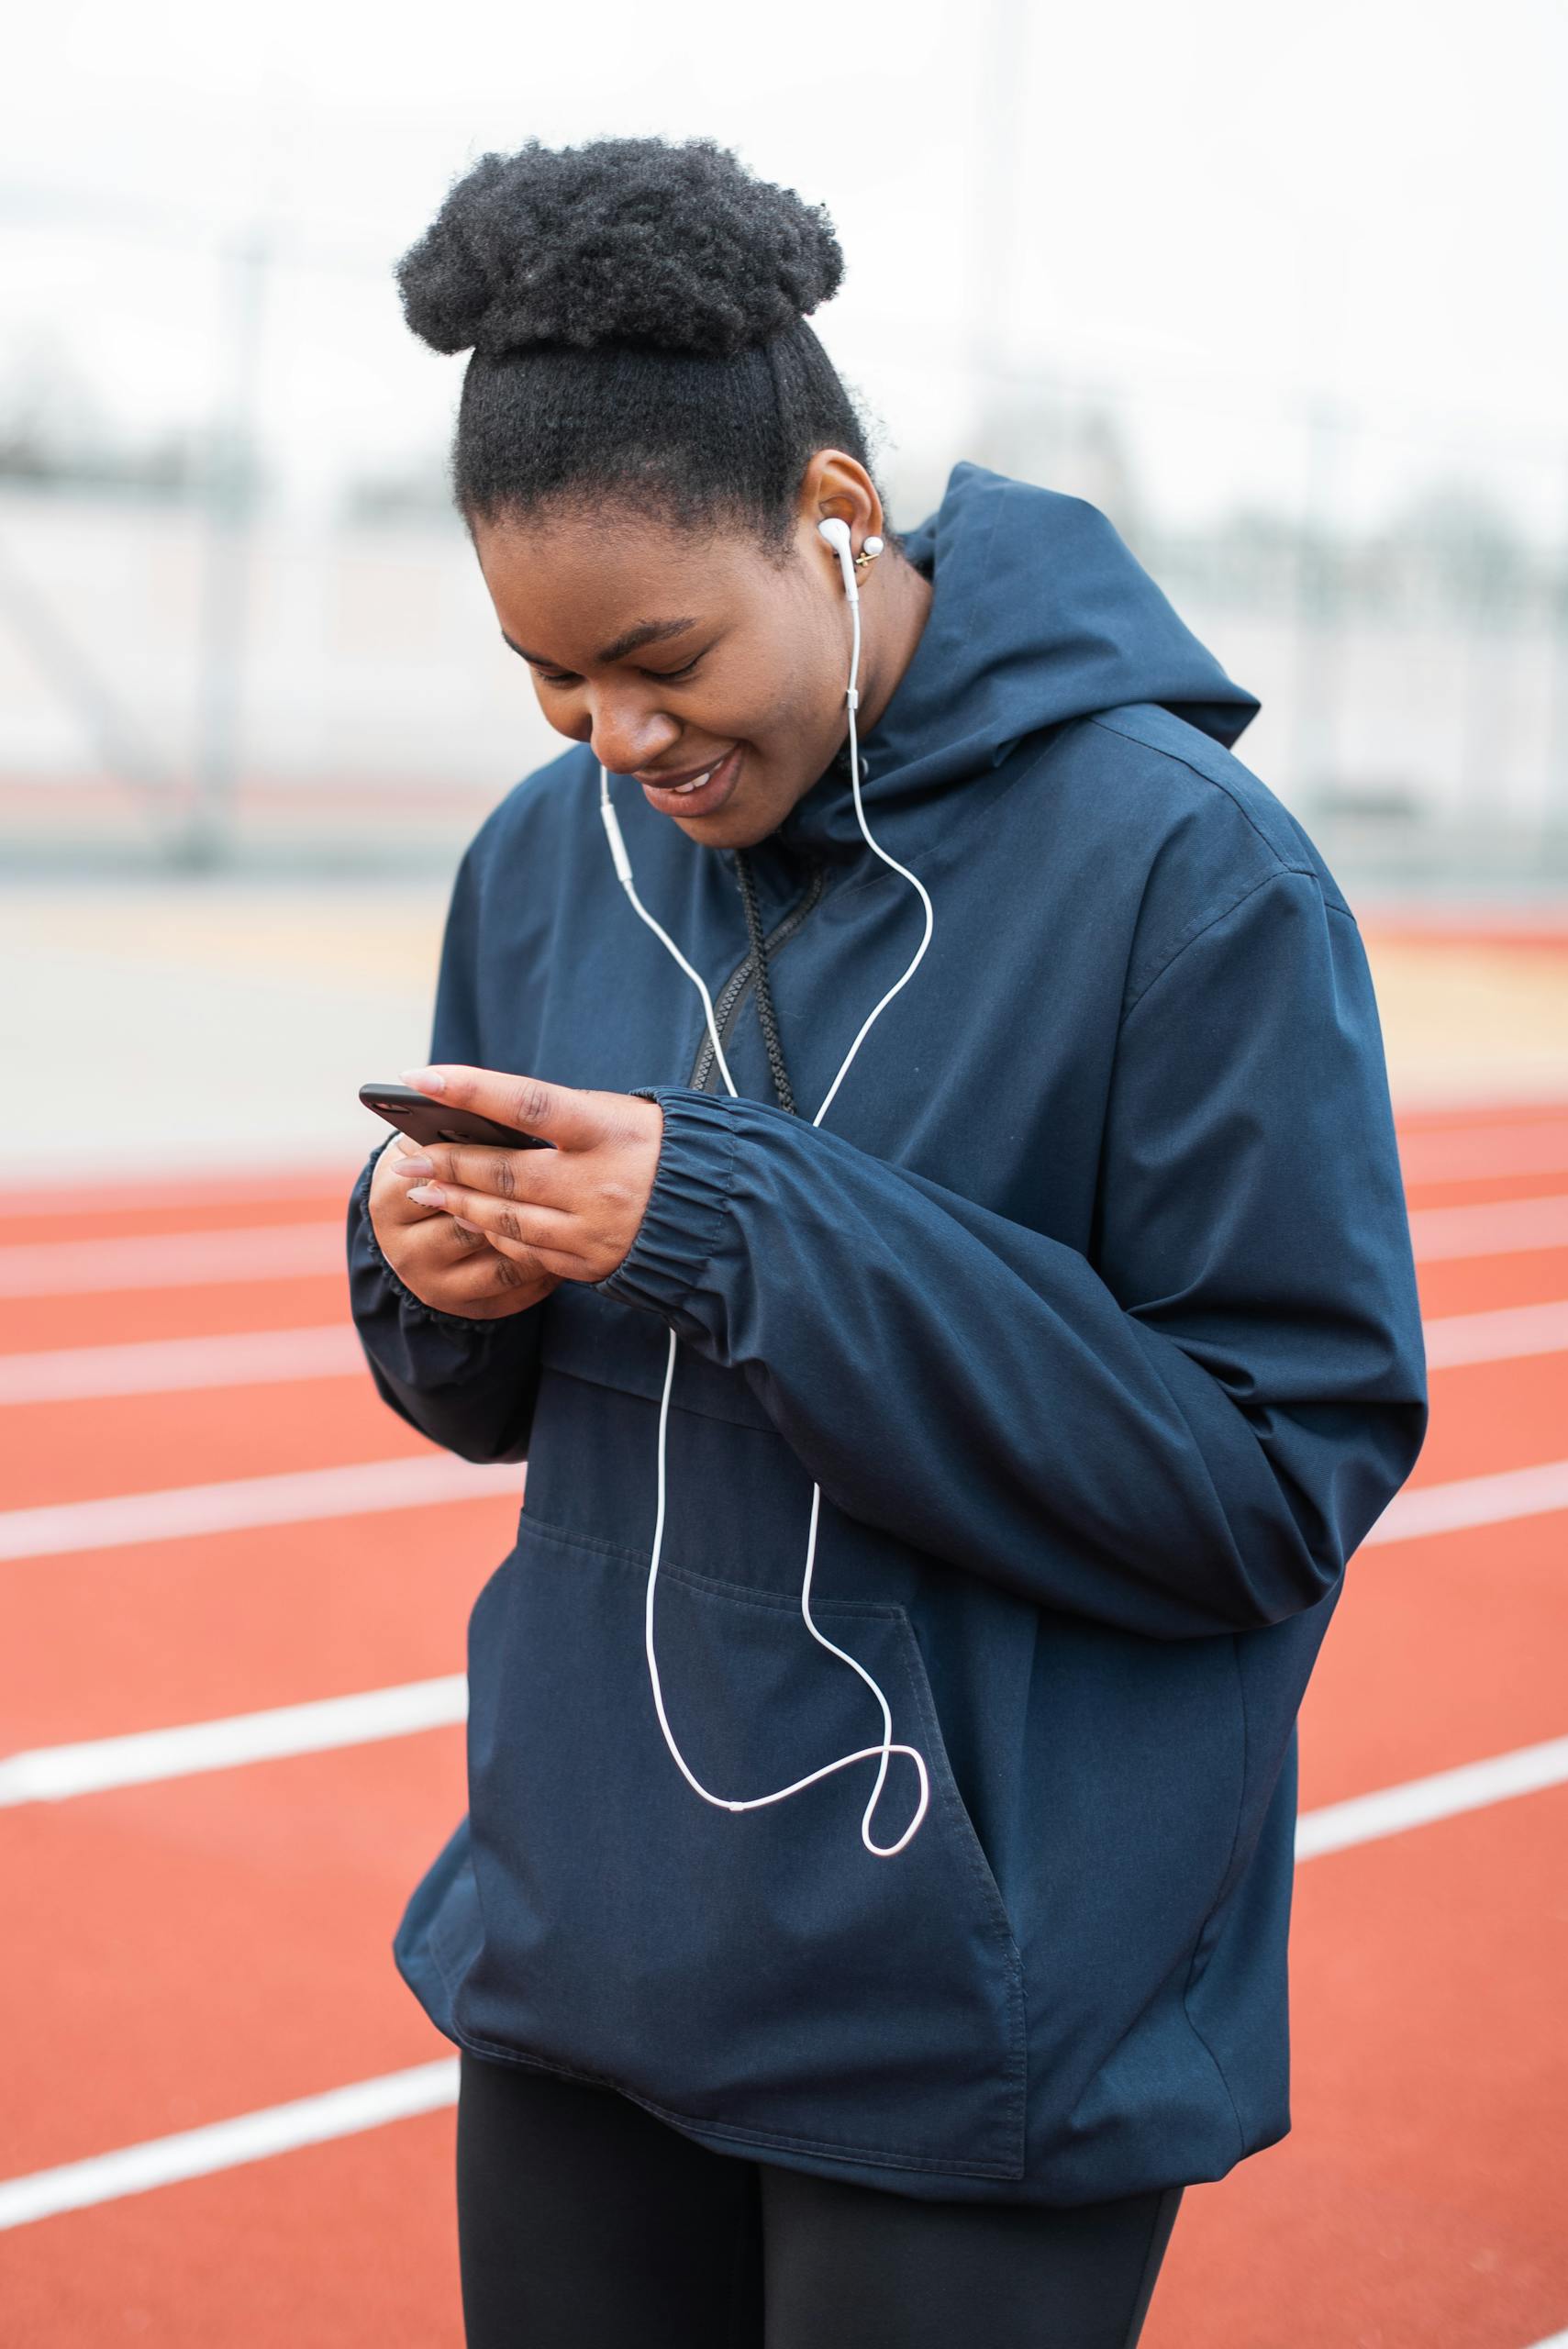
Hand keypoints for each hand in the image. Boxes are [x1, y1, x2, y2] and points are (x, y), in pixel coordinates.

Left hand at [373, 1066, 664, 1303]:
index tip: (419, 1077)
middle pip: (505, 1173)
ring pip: (507, 1219)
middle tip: (408, 1158)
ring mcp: (594, 1229)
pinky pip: (528, 1252)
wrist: (724, 1215)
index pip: (528, 1102)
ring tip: (425, 1190)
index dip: (471, 1088)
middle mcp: (600, 1182)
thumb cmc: (662, 1148)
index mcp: (609, 1130)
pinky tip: (473, 1219)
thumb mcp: (622, 1115)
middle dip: (448, 1164)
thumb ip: (561, 1119)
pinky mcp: (592, 1265)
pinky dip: (495, 1234)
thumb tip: (486, 1120)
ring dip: (459, 1203)